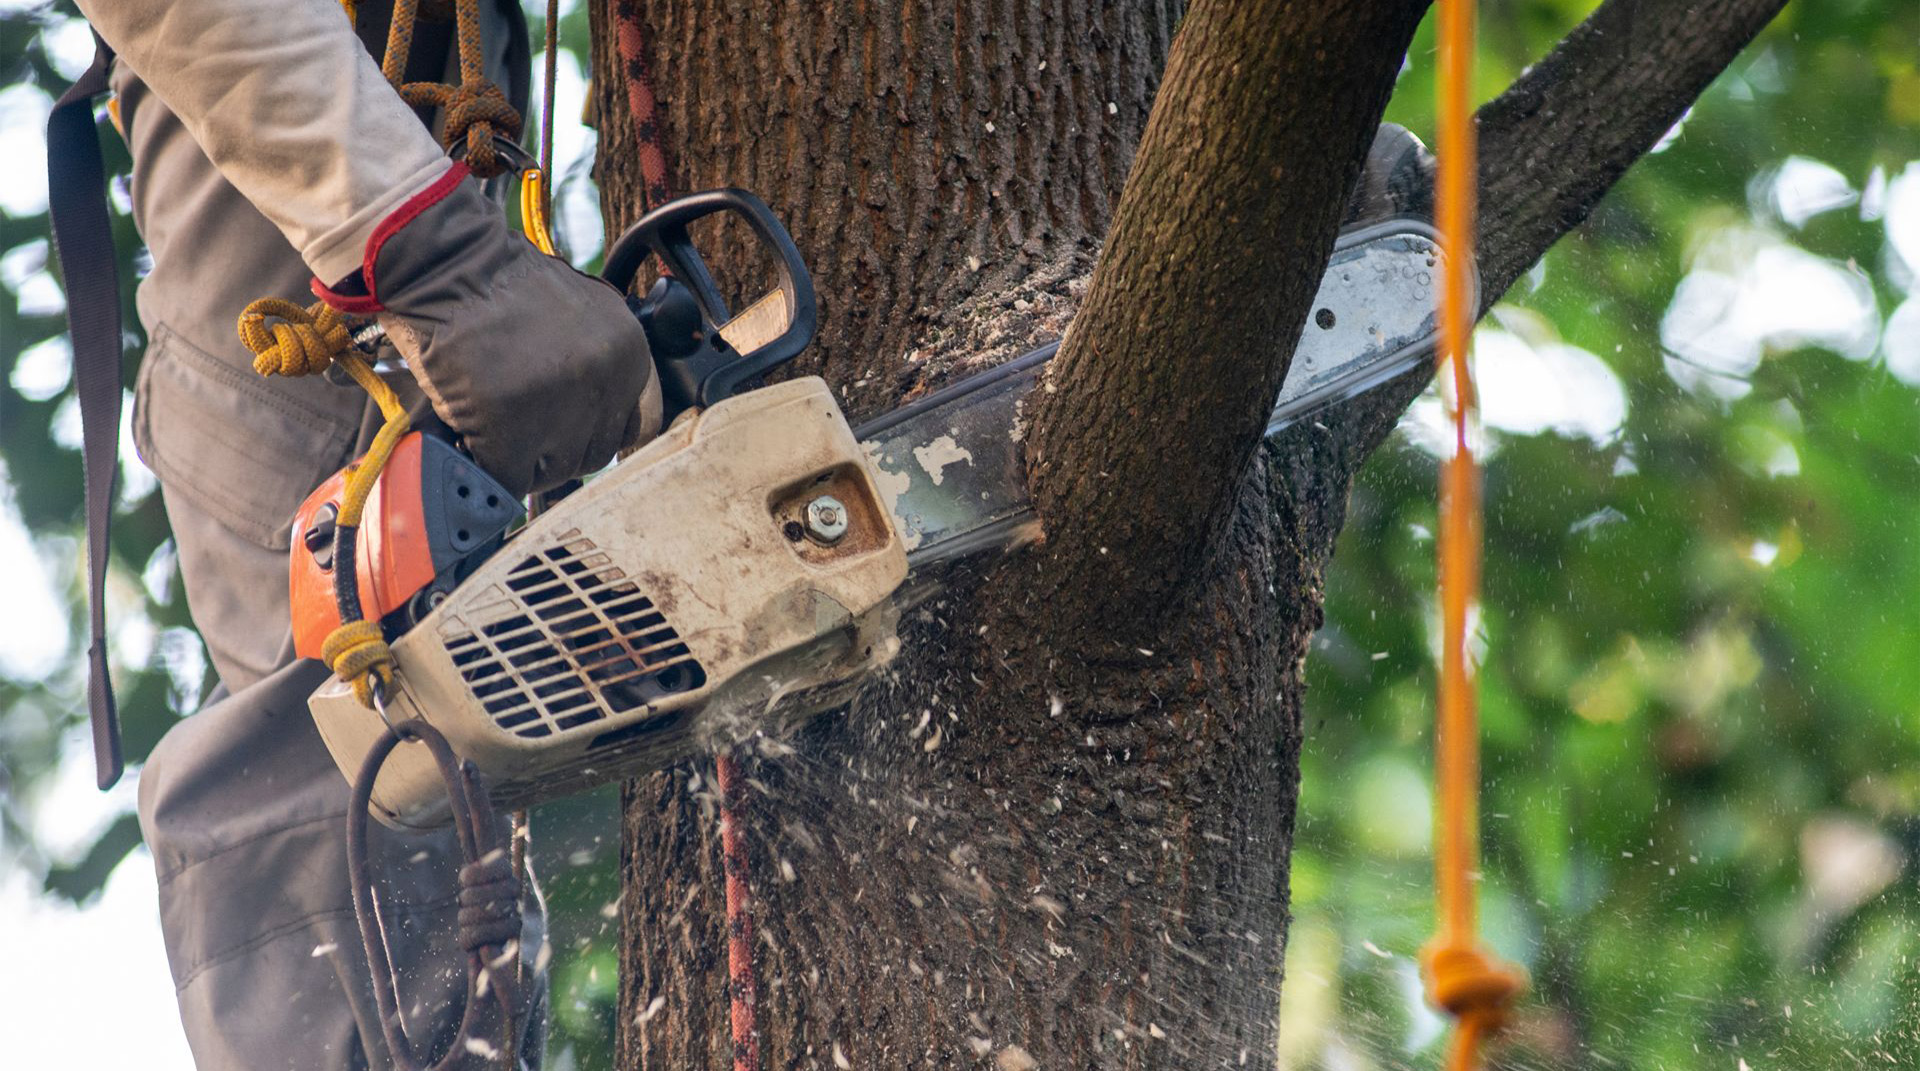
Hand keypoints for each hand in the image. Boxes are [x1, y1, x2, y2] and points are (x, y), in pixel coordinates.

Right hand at [323, 168, 660, 495]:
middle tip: (519, 430)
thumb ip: (600, 365)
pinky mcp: (510, 423)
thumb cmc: (501, 285)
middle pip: (594, 455)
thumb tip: (594, 419)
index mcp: (630, 353)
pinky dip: (485, 465)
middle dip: (555, 449)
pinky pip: (507, 477)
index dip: (596, 433)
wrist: (445, 260)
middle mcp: (606, 381)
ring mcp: (560, 405)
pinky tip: (471, 436)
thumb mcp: (582, 313)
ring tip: (492, 424)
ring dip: (521, 460)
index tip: (571, 433)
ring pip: (554, 472)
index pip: (639, 428)